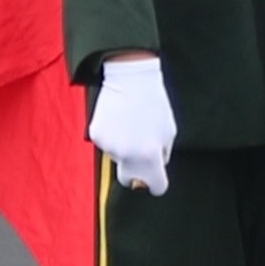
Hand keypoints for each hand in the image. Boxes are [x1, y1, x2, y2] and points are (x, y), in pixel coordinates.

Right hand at [87, 57, 177, 195]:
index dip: (157, 183)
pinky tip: (118, 120)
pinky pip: (106, 145)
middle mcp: (127, 155)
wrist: (130, 79)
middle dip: (135, 173)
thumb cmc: (154, 104)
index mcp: (150, 156)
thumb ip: (162, 155)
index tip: (156, 178)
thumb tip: (153, 169)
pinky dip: (112, 137)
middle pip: (129, 180)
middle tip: (140, 155)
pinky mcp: (96, 136)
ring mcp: (109, 146)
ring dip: (124, 148)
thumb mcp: (169, 132)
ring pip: (117, 158)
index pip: (155, 186)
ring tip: (130, 125)